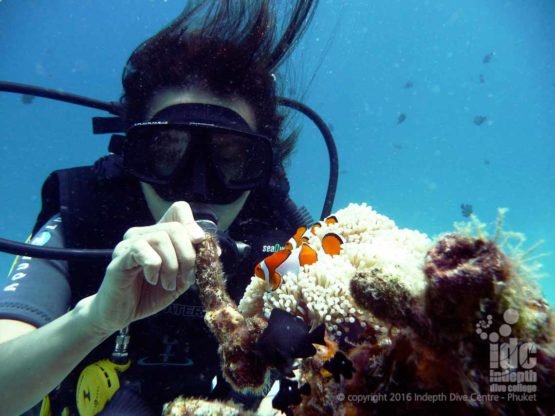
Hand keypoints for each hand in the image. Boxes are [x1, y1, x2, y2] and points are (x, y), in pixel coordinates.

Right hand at [86, 201, 204, 334]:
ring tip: (168, 283)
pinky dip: (154, 267)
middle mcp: (144, 233)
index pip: (179, 210)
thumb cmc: (149, 294)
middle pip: (175, 227)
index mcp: (160, 234)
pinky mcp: (120, 257)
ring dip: (172, 265)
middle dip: (188, 254)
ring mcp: (130, 243)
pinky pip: (143, 251)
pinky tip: (152, 279)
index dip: (194, 226)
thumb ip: (194, 263)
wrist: (120, 314)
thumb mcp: (179, 278)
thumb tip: (214, 250)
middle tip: (186, 277)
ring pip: (161, 237)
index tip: (200, 247)